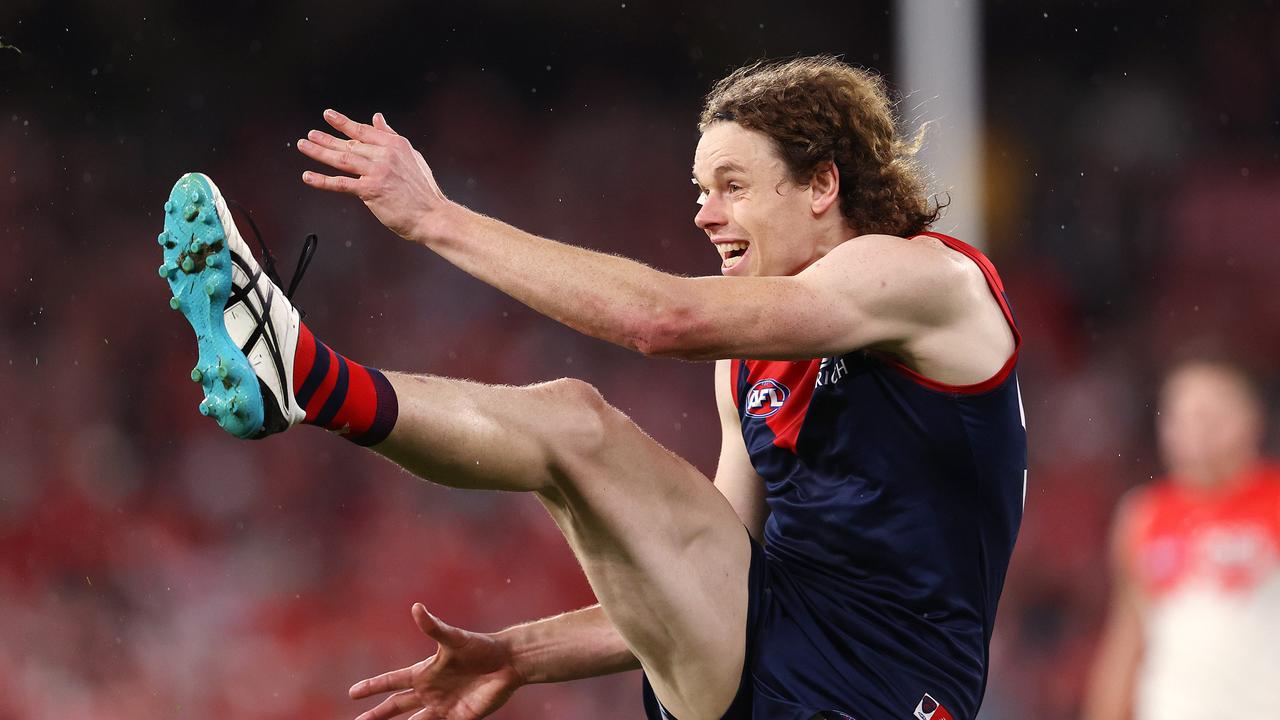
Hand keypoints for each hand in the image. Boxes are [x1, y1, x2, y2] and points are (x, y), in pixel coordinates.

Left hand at [298, 109, 452, 240]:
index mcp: (394, 145)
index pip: (363, 131)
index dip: (344, 123)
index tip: (328, 115)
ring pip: (342, 159)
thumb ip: (391, 136)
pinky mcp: (370, 190)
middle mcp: (384, 155)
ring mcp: (377, 172)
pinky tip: (308, 176)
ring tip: (304, 146)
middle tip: (310, 135)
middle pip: (349, 144)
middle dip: (326, 139)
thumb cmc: (423, 191)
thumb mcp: (411, 156)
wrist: (432, 215)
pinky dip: (323, 180)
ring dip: (319, 152)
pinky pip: (341, 183)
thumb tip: (378, 119)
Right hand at [349, 603, 525, 719]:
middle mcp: (430, 690)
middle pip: (397, 705)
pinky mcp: (458, 717)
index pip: (392, 681)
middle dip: (377, 714)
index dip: (373, 686)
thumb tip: (416, 607)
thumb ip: (434, 627)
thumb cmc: (481, 647)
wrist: (508, 664)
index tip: (353, 692)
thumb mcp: (454, 638)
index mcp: (424, 672)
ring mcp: (442, 705)